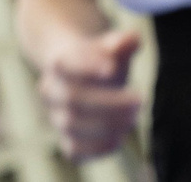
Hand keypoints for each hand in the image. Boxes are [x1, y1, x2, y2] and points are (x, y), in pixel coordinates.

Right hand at [35, 27, 141, 159]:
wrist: (81, 77)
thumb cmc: (101, 61)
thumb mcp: (111, 48)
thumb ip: (121, 43)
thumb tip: (131, 39)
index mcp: (58, 63)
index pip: (66, 64)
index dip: (87, 67)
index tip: (112, 68)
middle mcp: (51, 90)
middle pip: (71, 98)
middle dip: (108, 102)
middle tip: (139, 99)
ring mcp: (56, 116)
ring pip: (71, 125)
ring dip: (106, 124)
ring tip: (133, 118)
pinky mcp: (67, 140)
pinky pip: (74, 150)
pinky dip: (97, 147)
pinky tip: (119, 137)